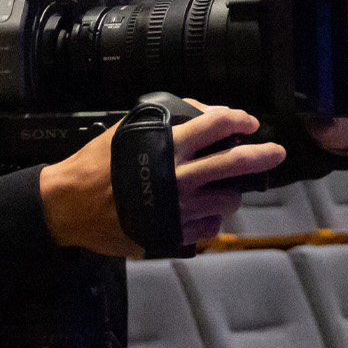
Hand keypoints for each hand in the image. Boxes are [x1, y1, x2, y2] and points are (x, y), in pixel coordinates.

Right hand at [39, 102, 284, 257]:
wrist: (70, 206)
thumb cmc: (94, 164)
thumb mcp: (125, 130)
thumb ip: (162, 120)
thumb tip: (200, 114)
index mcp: (167, 146)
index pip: (216, 125)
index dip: (238, 119)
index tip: (248, 123)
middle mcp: (179, 177)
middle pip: (235, 163)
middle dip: (263, 155)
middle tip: (276, 153)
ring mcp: (180, 209)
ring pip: (228, 199)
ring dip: (232, 191)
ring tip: (225, 187)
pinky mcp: (174, 233)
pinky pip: (209, 226)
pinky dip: (211, 217)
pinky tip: (201, 211)